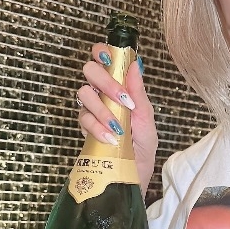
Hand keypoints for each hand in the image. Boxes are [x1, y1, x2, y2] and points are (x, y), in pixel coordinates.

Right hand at [77, 43, 157, 196]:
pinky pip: (83, 118)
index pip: (104, 58)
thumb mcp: (147, 120)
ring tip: (117, 128)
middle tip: (122, 100)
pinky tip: (110, 138)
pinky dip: (97, 127)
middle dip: (106, 82)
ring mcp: (91, 110)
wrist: (133, 176)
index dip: (103, 52)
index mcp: (119, 87)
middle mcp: (102, 94)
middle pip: (90, 70)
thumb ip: (139, 94)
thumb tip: (136, 65)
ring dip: (102, 109)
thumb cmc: (142, 148)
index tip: (110, 59)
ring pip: (83, 93)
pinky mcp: (83, 128)